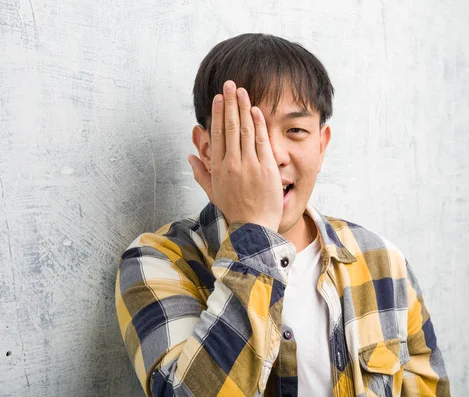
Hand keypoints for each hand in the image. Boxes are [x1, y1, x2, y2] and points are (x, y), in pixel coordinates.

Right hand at [187, 81, 282, 231]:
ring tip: (242, 91)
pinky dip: (259, 124)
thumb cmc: (234, 211)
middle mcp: (232, 163)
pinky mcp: (266, 168)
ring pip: (246, 130)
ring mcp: (250, 165)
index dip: (218, 114)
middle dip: (230, 103)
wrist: (253, 228)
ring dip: (243, 107)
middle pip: (231, 127)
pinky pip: (262, 141)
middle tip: (230, 84)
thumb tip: (190, 157)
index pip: (218, 134)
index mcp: (218, 167)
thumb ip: (200, 173)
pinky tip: (256, 109)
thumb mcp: (213, 193)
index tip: (219, 98)